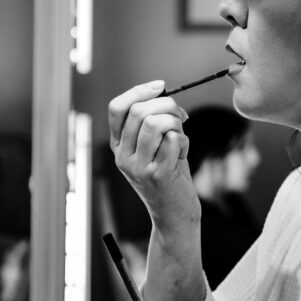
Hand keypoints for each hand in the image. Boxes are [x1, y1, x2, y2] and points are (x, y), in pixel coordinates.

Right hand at [108, 81, 197, 232]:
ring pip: (155, 123)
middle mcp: (122, 156)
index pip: (117, 108)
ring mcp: (138, 167)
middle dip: (166, 104)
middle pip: (139, 111)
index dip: (138, 91)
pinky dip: (183, 140)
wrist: (173, 214)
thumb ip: (151, 122)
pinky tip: (182, 153)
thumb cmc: (168, 174)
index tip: (160, 86)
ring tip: (180, 134)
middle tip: (180, 116)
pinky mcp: (157, 175)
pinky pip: (172, 140)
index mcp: (118, 145)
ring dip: (175, 122)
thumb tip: (162, 94)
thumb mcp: (152, 147)